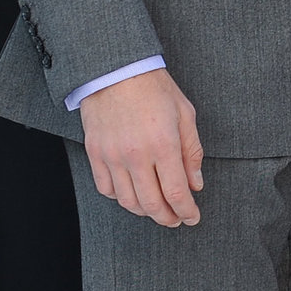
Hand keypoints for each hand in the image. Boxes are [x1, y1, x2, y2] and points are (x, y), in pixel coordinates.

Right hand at [80, 68, 203, 226]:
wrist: (116, 70)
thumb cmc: (154, 88)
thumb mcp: (185, 114)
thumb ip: (192, 151)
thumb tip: (195, 184)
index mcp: (163, 144)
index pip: (176, 192)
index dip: (186, 211)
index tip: (192, 217)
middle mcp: (136, 155)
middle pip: (152, 204)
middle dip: (167, 218)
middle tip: (177, 220)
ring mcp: (112, 156)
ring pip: (128, 201)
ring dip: (145, 211)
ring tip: (157, 210)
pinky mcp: (95, 154)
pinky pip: (106, 189)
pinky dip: (121, 198)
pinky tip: (133, 194)